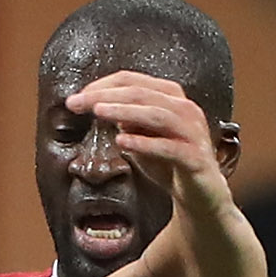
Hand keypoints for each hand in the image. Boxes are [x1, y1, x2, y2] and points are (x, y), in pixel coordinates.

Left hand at [68, 70, 227, 219]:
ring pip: (158, 114)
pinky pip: (169, 147)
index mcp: (171, 99)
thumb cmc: (167, 163)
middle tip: (76, 102)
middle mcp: (184, 109)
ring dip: (125, 111)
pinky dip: (145, 143)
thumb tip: (102, 106)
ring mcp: (192, 132)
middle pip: (142, 93)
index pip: (135, 82)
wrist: (199, 194)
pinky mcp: (194, 157)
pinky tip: (122, 141)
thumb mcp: (141, 139)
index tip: (77, 97)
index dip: (105, 86)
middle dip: (107, 96)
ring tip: (98, 112)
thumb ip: (126, 122)